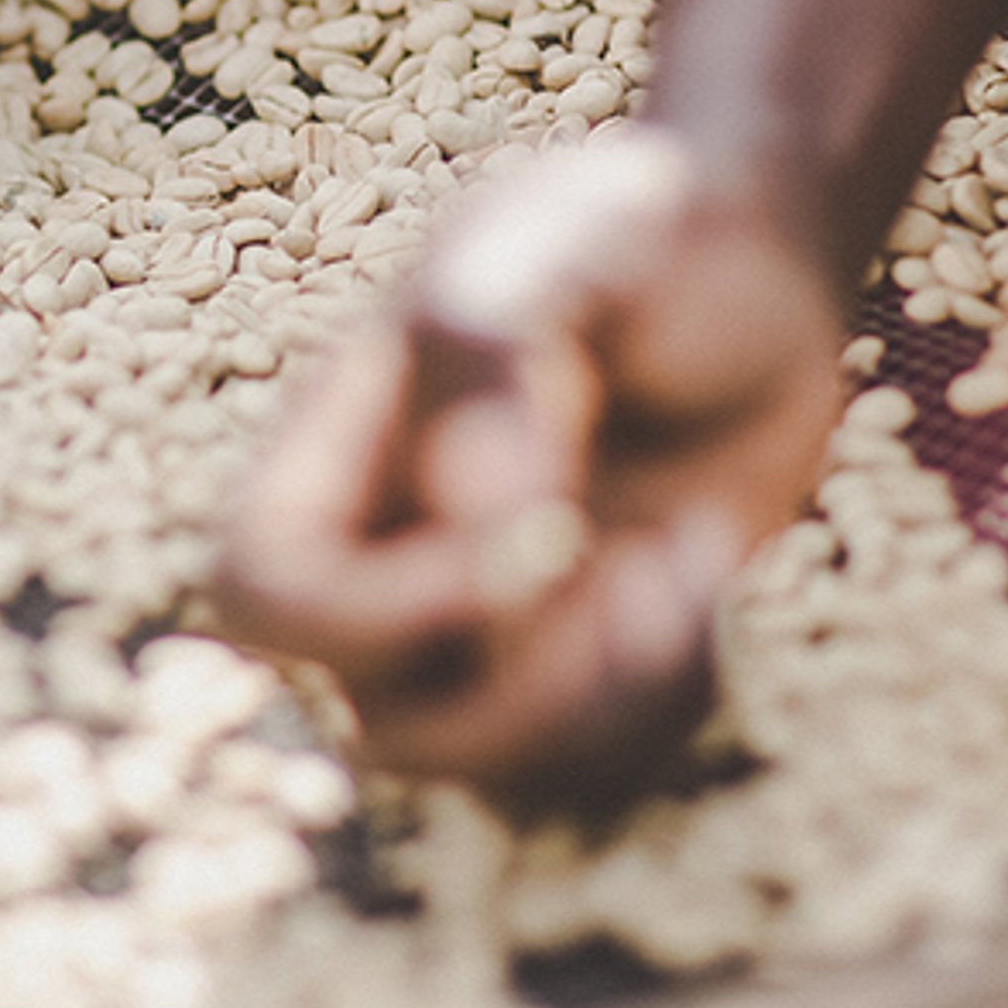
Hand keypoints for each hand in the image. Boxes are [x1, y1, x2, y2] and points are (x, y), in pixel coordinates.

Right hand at [216, 135, 843, 804]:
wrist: (744, 270)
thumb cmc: (621, 235)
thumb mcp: (554, 241)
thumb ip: (494, 351)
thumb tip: (476, 500)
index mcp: (332, 461)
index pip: (264, 598)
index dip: (376, 613)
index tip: (538, 535)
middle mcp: (390, 567)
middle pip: (378, 726)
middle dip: (517, 691)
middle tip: (625, 578)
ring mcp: (488, 634)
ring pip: (493, 772)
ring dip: (606, 700)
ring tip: (680, 565)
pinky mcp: (587, 668)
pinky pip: (599, 763)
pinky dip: (671, 692)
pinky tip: (702, 562)